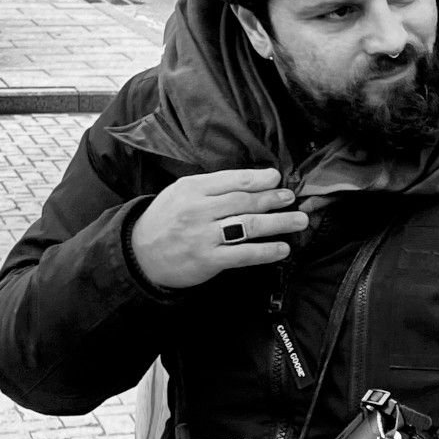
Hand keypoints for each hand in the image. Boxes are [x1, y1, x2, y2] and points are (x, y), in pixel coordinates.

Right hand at [129, 168, 308, 288]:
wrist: (139, 254)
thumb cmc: (167, 219)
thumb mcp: (182, 193)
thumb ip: (213, 187)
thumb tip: (253, 181)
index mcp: (192, 189)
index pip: (232, 180)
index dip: (258, 179)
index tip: (277, 179)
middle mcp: (198, 210)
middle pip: (244, 201)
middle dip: (273, 199)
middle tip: (292, 199)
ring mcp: (204, 236)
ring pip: (249, 226)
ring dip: (279, 223)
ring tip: (299, 220)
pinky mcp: (209, 260)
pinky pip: (244, 254)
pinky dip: (266, 251)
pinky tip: (282, 248)